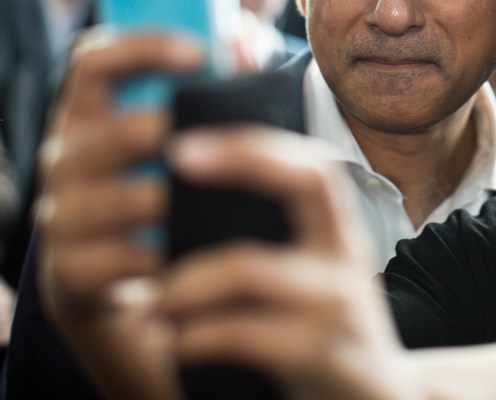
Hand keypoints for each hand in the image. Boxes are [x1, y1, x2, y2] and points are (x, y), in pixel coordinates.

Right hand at [35, 30, 204, 399]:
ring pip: (114, 200)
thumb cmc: (170, 185)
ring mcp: (61, 216)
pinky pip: (117, 262)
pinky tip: (198, 252)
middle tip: (213, 139)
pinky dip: (162, 258)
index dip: (140, 47)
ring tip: (214, 199)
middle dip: (160, 132)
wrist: (133, 282)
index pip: (91, 60)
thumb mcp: (185, 133)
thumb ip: (218, 81)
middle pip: (106, 133)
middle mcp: (63, 158)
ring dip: (167, 199)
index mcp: (87, 113)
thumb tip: (242, 34)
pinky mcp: (70, 272)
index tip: (198, 51)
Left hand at [161, 127, 419, 399]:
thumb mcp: (317, 282)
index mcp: (341, 233)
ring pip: (249, 268)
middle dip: (239, 162)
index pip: (313, 165)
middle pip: (304, 185)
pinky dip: (192, 336)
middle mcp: (347, 256)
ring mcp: (338, 304)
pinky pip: (241, 333)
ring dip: (181, 282)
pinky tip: (173, 341)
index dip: (256, 145)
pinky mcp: (321, 354)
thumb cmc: (329, 336)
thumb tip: (173, 222)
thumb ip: (274, 247)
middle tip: (176, 161)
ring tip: (146, 303)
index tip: (188, 143)